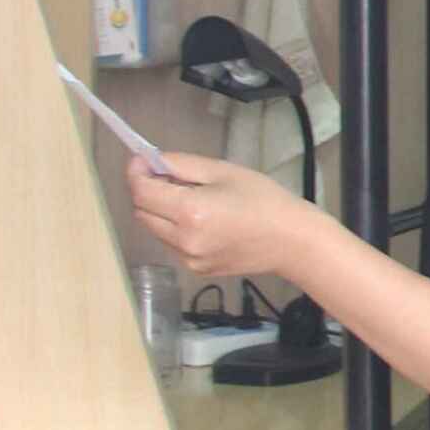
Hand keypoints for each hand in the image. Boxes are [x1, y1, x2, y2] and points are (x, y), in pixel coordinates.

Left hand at [125, 150, 320, 287]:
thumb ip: (181, 165)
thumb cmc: (264, 199)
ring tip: (195, 200)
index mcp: (190, 212)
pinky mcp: (196, 269)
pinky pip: (172, 243)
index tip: (143, 160)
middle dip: (148, 192)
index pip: (141, 192)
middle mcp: (182, 239)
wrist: (292, 241)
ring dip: (162, 211)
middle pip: (141, 212)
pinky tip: (206, 222)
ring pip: (155, 229)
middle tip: (173, 178)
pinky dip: (176, 229)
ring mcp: (188, 258)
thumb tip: (150, 163)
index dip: (137, 172)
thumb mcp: (223, 171)